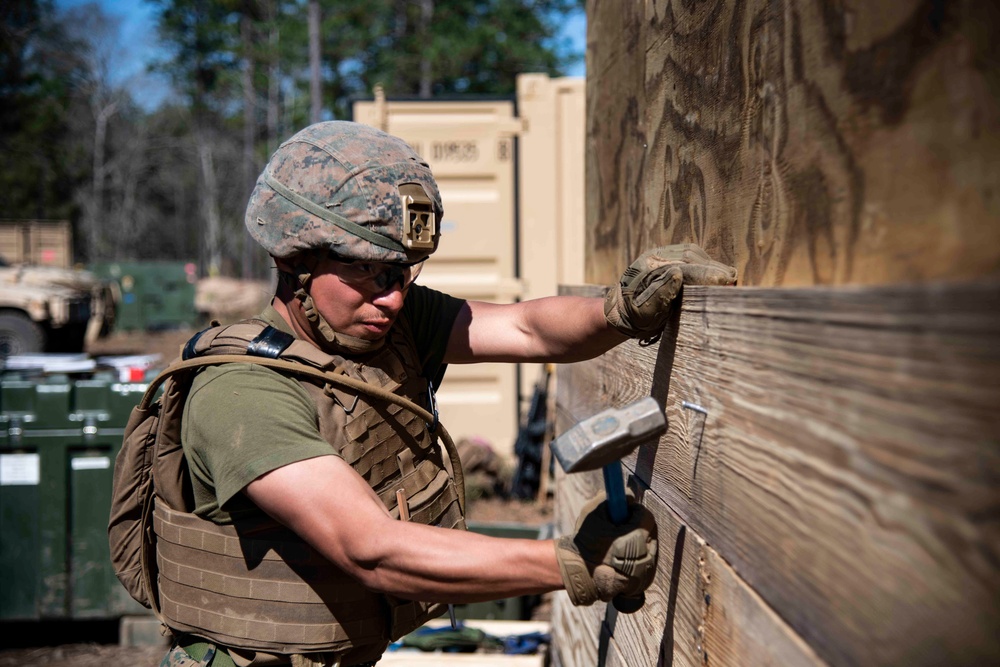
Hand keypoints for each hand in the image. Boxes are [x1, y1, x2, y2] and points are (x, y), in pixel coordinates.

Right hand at [554, 493, 657, 605]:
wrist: (580, 576)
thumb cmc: (585, 544)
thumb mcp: (594, 514)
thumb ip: (613, 500)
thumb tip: (628, 496)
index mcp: (636, 539)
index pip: (646, 516)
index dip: (635, 511)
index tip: (625, 511)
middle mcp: (646, 557)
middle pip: (650, 532)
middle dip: (638, 526)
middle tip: (621, 527)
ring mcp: (646, 572)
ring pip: (650, 548)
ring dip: (639, 542)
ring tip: (618, 545)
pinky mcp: (644, 582)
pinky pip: (646, 563)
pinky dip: (637, 558)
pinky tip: (620, 558)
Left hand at [604, 243, 736, 342]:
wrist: (618, 312)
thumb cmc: (633, 317)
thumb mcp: (645, 312)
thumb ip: (660, 294)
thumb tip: (679, 274)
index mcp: (649, 268)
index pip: (684, 267)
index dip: (707, 274)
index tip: (726, 281)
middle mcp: (653, 256)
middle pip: (690, 256)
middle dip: (712, 267)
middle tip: (732, 278)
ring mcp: (657, 254)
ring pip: (690, 252)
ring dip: (709, 263)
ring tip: (726, 275)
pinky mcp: (662, 256)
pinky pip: (686, 253)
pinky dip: (702, 261)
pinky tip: (712, 271)